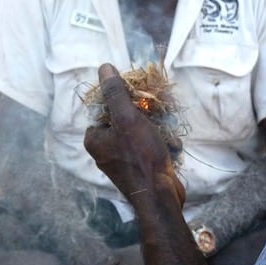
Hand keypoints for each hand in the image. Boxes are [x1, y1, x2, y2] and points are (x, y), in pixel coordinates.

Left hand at [83, 63, 184, 207]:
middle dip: (145, 117)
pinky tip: (170, 148)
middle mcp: (104, 151)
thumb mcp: (127, 118)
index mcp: (94, 138)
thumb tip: (104, 68)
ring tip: (166, 135)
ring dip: (157, 131)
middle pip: (124, 119)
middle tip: (157, 116)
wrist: (159, 196)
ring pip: (140, 133)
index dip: (125, 100)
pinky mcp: (138, 170)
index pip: (106, 107)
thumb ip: (115, 93)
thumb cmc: (141, 156)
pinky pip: (148, 149)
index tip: (141, 101)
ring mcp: (122, 162)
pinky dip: (161, 146)